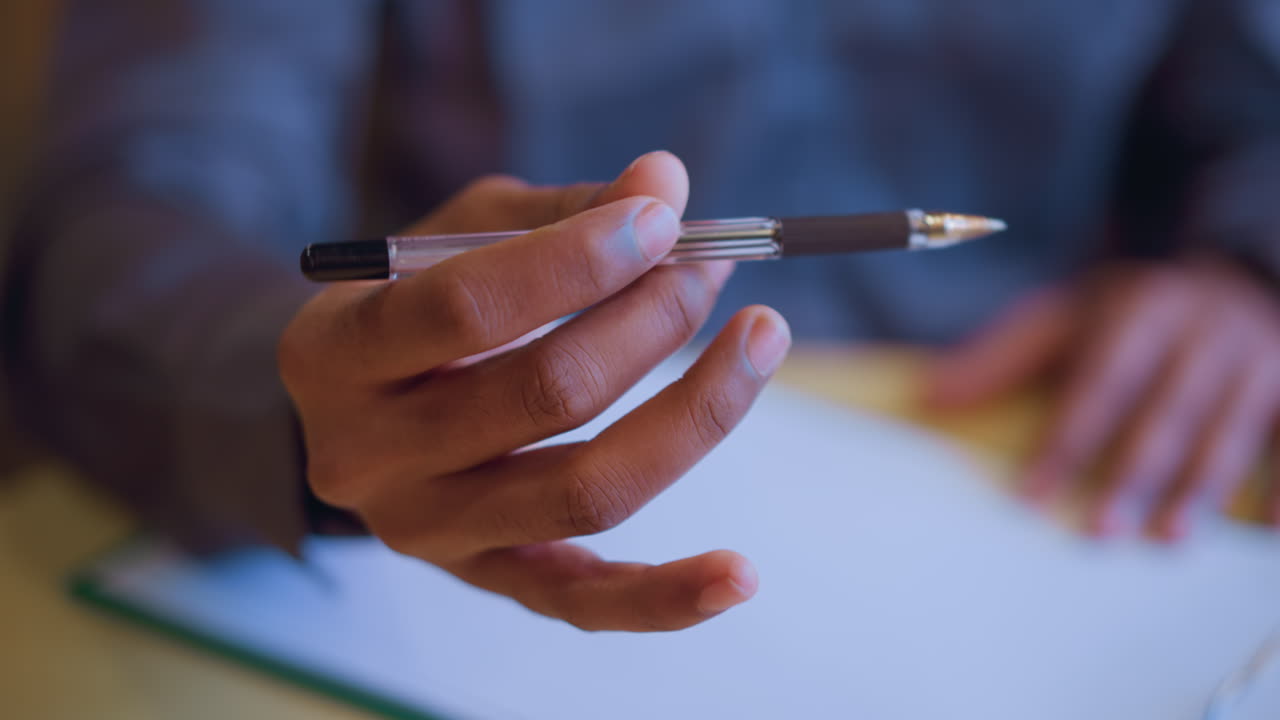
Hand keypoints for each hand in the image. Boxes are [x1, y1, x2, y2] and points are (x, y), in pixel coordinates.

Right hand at [278, 152, 790, 630]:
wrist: (353, 416)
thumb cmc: (413, 306)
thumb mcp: (454, 238)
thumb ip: (556, 212)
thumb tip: (665, 183)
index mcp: (333, 353)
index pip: (464, 308)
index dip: (576, 261)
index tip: (662, 218)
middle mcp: (369, 459)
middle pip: (543, 395)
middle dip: (649, 321)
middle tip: (708, 270)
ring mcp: (431, 532)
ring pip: (585, 492)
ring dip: (694, 413)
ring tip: (759, 339)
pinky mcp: (489, 580)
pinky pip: (585, 605)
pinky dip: (667, 596)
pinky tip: (741, 576)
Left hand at [926, 258, 1279, 540]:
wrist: (1227, 274)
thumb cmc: (1126, 313)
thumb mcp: (1063, 318)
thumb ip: (1001, 358)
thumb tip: (930, 399)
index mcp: (1141, 311)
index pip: (1098, 384)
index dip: (1065, 442)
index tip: (1030, 496)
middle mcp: (1205, 332)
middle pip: (1164, 413)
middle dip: (1131, 475)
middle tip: (1099, 533)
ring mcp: (1258, 358)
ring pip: (1228, 432)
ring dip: (1197, 490)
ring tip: (1166, 538)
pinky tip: (1268, 529)